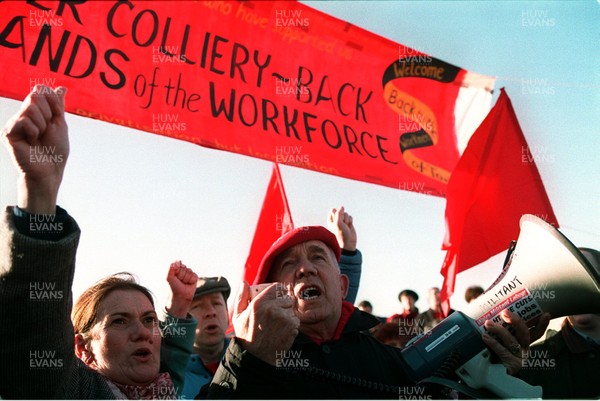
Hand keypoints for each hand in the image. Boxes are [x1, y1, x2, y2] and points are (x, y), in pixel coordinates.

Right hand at [1, 85, 67, 213]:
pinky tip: (31, 142)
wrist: (50, 168)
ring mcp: (14, 122)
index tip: (55, 120)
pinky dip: (34, 131)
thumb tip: (62, 87)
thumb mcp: (60, 123)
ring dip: (41, 125)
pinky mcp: (8, 131)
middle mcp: (22, 114)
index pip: (41, 90)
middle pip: (35, 95)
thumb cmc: (56, 149)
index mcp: (35, 110)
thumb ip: (58, 104)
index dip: (53, 103)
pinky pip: (24, 121)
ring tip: (38, 138)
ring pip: (30, 108)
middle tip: (46, 130)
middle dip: (48, 114)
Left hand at [165, 260, 197, 317]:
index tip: (174, 276)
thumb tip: (178, 261)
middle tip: (179, 281)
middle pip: (184, 267)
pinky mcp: (194, 277)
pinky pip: (194, 275)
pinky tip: (188, 284)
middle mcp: (182, 270)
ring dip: (186, 278)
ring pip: (189, 271)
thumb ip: (170, 268)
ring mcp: (189, 273)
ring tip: (183, 283)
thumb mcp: (168, 278)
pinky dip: (191, 280)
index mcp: (175, 269)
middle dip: (181, 275)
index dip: (176, 270)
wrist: (180, 296)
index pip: (178, 263)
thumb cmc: (173, 287)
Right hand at [233, 282, 298, 364]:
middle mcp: (272, 308)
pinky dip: (291, 324)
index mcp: (259, 303)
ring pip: (291, 309)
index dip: (278, 291)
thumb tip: (243, 282)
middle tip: (275, 314)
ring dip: (287, 314)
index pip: (277, 287)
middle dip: (283, 304)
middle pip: (286, 297)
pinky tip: (281, 331)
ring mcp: (283, 317)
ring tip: (276, 324)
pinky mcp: (292, 326)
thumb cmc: (246, 337)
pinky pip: (296, 319)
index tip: (276, 297)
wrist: (256, 358)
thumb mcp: (238, 316)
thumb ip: (241, 297)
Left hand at [327, 206, 356, 250]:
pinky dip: (350, 221)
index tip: (337, 221)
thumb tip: (342, 207)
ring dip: (346, 219)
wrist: (349, 241)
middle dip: (342, 216)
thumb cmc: (341, 233)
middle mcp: (336, 220)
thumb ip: (339, 213)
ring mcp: (342, 221)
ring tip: (346, 226)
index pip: (333, 210)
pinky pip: (350, 216)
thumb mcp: (338, 223)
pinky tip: (349, 226)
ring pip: (345, 213)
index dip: (336, 214)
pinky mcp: (348, 222)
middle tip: (342, 224)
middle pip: (340, 211)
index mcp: (330, 220)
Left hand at [482, 310, 548, 374]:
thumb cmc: (498, 359)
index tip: (545, 314)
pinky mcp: (512, 366)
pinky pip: (503, 352)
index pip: (537, 333)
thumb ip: (502, 334)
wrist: (496, 380)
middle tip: (504, 312)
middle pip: (524, 334)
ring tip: (488, 324)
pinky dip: (493, 343)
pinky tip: (485, 337)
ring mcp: (520, 359)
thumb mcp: (503, 345)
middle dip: (516, 321)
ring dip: (499, 330)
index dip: (542, 324)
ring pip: (512, 341)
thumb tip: (489, 317)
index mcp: (525, 345)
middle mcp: (525, 351)